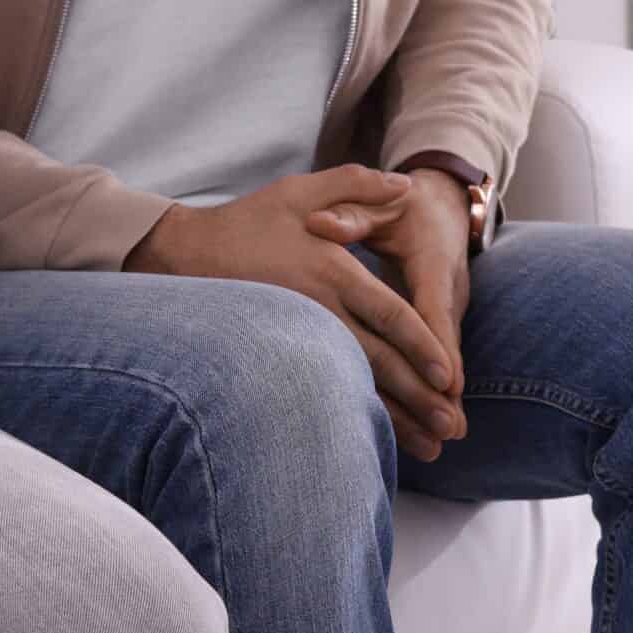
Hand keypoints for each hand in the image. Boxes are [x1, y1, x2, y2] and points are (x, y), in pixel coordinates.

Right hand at [130, 166, 463, 461]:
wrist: (181, 256)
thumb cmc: (245, 221)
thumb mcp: (298, 191)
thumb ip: (355, 185)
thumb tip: (406, 185)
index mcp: (331, 272)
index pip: (387, 315)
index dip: (420, 346)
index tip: (448, 375)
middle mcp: (319, 311)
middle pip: (378, 361)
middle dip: (418, 396)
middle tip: (452, 428)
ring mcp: (298, 338)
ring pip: (355, 385)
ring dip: (394, 418)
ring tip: (429, 448)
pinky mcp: (280, 355)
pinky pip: (326, 389)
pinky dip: (355, 415)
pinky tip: (378, 438)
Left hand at [305, 168, 472, 461]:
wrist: (443, 203)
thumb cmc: (402, 203)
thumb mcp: (380, 201)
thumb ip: (351, 213)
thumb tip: (319, 225)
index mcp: (433, 261)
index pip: (435, 307)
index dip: (437, 344)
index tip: (443, 380)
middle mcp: (446, 292)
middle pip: (445, 346)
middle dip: (446, 388)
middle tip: (449, 429)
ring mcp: (445, 311)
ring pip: (443, 360)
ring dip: (442, 400)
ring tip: (442, 442)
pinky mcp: (436, 324)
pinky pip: (433, 360)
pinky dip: (429, 392)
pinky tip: (423, 430)